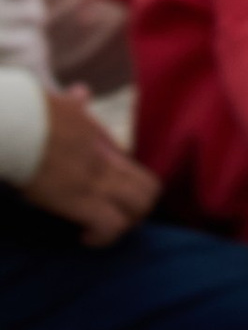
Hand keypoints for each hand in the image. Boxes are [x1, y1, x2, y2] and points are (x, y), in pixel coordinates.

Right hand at [22, 89, 159, 245]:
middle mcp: (105, 162)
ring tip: (100, 231)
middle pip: (149, 191)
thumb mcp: (61, 105)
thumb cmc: (31, 114)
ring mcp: (95, 181)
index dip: (128, 190)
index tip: (106, 199)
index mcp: (102, 142)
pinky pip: (111, 225)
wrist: (16, 122)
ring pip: (139, 208)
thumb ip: (75, 103)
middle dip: (137, 212)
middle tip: (111, 219)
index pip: (136, 170)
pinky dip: (103, 237)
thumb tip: (80, 92)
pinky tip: (84, 237)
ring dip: (124, 225)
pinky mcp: (79, 200)